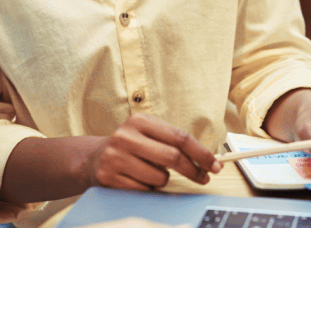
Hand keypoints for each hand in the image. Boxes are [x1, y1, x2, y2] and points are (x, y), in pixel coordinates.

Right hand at [83, 114, 220, 192]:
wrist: (95, 158)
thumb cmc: (132, 146)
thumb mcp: (149, 134)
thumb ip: (175, 142)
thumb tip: (209, 161)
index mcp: (139, 120)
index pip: (179, 137)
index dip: (202, 153)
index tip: (215, 165)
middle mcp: (125, 136)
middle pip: (173, 157)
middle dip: (193, 171)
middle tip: (203, 177)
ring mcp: (115, 157)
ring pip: (160, 178)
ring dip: (163, 180)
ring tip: (150, 172)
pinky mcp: (109, 177)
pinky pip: (145, 190)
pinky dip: (148, 189)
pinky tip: (137, 179)